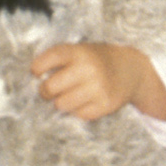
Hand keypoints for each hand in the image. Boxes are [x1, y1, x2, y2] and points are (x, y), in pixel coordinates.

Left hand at [30, 40, 165, 121]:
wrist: (132, 70)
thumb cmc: (97, 61)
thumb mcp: (81, 51)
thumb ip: (59, 60)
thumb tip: (33, 81)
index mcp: (79, 51)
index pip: (48, 59)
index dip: (37, 68)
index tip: (36, 72)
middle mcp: (88, 68)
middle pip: (49, 87)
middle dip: (46, 91)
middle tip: (50, 90)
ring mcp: (98, 87)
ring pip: (61, 105)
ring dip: (62, 102)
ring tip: (70, 96)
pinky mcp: (105, 104)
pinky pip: (78, 115)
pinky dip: (78, 110)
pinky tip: (85, 101)